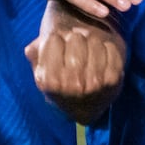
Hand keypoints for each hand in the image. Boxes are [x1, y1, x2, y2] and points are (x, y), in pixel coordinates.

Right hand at [26, 4, 123, 124]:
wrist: (84, 108)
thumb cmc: (60, 82)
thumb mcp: (42, 71)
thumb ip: (35, 56)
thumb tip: (31, 49)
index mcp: (49, 81)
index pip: (54, 39)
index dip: (57, 38)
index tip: (60, 43)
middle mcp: (72, 84)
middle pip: (76, 38)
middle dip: (75, 36)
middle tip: (76, 42)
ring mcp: (94, 84)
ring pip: (94, 41)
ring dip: (92, 40)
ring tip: (88, 47)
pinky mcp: (113, 81)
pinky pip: (111, 49)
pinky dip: (107, 47)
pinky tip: (102, 54)